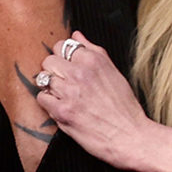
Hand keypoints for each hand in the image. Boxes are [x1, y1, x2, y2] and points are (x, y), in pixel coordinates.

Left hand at [35, 31, 154, 170]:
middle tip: (63, 82)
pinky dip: (48, 103)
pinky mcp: (62, 111)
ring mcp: (69, 92)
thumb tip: (76, 35)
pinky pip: (41, 98)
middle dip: (54, 70)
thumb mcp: (114, 71)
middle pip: (49, 60)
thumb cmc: (124, 107)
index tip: (68, 67)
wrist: (129, 136)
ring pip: (43, 78)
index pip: (62, 45)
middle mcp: (80, 73)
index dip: (63, 57)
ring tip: (63, 96)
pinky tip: (60, 107)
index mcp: (93, 60)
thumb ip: (93, 50)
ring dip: (50, 87)